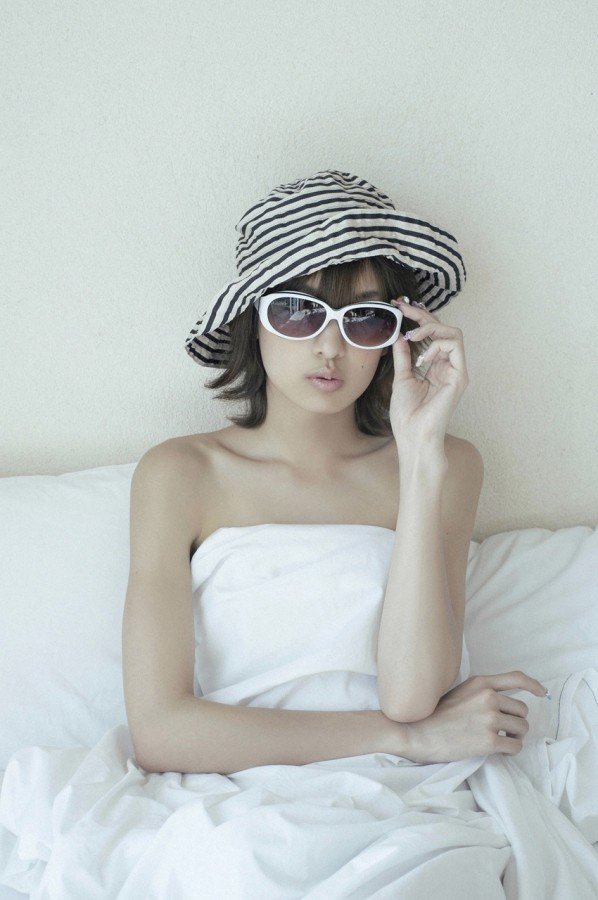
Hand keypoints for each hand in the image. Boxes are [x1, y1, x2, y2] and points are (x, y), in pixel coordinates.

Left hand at [387, 297, 468, 449]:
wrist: (413, 436)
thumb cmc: (407, 415)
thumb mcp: (401, 378)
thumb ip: (404, 357)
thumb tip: (400, 336)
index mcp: (436, 367)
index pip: (432, 335)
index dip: (418, 318)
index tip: (399, 307)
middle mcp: (449, 367)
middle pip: (444, 329)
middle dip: (423, 315)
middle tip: (403, 308)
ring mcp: (456, 371)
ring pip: (453, 333)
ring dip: (430, 327)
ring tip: (413, 335)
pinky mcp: (460, 377)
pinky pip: (454, 346)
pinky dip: (436, 344)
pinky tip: (422, 357)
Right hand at [400, 671, 547, 763]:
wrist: (416, 732)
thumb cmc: (435, 714)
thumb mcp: (460, 692)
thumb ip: (482, 692)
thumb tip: (505, 702)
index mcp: (481, 683)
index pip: (516, 679)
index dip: (533, 685)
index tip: (542, 692)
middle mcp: (488, 697)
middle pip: (522, 710)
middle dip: (516, 722)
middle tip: (503, 730)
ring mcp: (489, 718)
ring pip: (522, 729)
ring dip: (514, 737)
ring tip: (499, 740)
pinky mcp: (489, 740)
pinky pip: (515, 746)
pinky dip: (510, 751)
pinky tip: (498, 751)